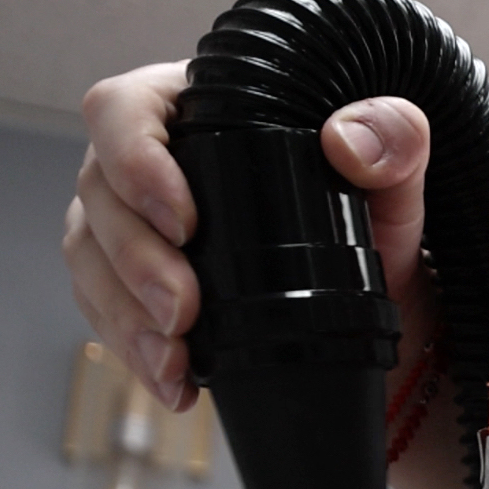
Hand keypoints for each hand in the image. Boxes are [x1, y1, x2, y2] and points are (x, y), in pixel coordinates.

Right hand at [62, 61, 435, 410]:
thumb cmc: (375, 219)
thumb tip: (349, 141)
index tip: (183, 221)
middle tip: (182, 311)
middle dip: (134, 260)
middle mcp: (147, 159)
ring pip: (91, 257)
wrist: (379, 293)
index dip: (134, 160)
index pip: (125, 109)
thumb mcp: (398, 180)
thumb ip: (396, 142)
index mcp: (195, 108)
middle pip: (99, 194)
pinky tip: (173, 381)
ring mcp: (131, 220)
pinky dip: (134, 348)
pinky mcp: (131, 278)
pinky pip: (105, 309)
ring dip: (125, 314)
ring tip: (173, 358)